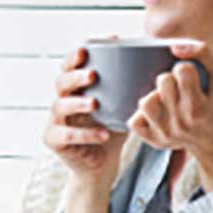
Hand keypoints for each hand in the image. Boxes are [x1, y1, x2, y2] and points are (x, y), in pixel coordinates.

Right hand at [43, 45, 129, 185]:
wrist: (102, 165)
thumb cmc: (112, 130)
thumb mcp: (123, 106)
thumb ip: (132, 87)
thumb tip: (159, 63)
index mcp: (76, 88)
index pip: (71, 64)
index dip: (77, 54)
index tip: (90, 47)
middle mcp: (62, 99)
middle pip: (61, 81)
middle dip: (75, 76)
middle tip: (92, 75)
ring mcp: (55, 120)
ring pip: (59, 106)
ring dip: (76, 103)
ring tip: (94, 103)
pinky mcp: (54, 140)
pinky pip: (66, 135)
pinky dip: (85, 134)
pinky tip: (102, 134)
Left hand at [126, 42, 212, 190]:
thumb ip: (203, 55)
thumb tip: (174, 47)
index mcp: (199, 107)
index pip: (182, 71)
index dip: (186, 68)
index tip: (191, 77)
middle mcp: (182, 123)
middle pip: (163, 82)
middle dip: (170, 79)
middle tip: (179, 88)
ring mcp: (166, 133)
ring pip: (145, 102)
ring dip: (154, 96)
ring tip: (165, 99)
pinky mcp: (154, 141)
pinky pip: (134, 122)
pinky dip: (142, 115)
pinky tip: (156, 113)